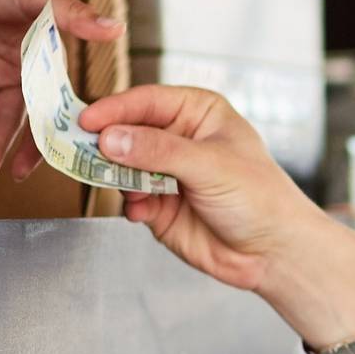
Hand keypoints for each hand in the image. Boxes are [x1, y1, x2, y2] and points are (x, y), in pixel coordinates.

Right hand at [75, 84, 321, 296]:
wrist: (273, 252)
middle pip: (127, 132)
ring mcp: (166, 173)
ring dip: (116, 177)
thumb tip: (111, 139)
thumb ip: (159, 151)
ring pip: (122, 167)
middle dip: (106, 144)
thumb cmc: (260, 197)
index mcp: (197, 112)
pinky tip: (141, 211)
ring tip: (121, 186)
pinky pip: (129, 199)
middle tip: (81, 151)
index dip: (114, 110)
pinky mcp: (159, 206)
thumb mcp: (210, 165)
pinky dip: (130, 204)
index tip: (87, 121)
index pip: (145, 102)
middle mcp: (178, 139)